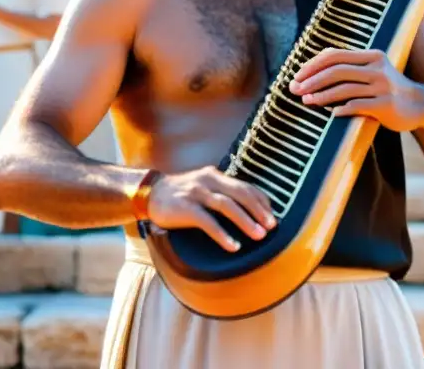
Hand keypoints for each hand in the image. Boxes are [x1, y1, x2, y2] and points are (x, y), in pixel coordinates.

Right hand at [146, 166, 275, 252]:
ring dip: (245, 221)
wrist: (150, 193)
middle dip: (258, 210)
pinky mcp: (185, 207)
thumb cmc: (182, 194)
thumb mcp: (204, 187)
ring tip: (258, 236)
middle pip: (240, 193)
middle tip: (271, 227)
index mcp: (215, 176)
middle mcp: (208, 180)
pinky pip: (207, 221)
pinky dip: (222, 234)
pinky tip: (233, 246)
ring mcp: (196, 192)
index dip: (261, 202)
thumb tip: (250, 210)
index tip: (273, 217)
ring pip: (227, 206)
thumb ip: (222, 193)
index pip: (245, 186)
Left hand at [288, 47, 423, 131]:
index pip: (335, 55)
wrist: (421, 106)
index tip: (298, 76)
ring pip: (345, 88)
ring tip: (307, 101)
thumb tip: (312, 69)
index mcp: (371, 56)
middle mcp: (377, 68)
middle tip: (295, 89)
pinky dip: (341, 108)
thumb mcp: (372, 72)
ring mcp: (382, 86)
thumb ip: (349, 68)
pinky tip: (330, 113)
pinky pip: (357, 105)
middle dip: (312, 80)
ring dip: (322, 95)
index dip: (313, 65)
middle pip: (337, 70)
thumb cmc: (388, 90)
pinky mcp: (386, 105)